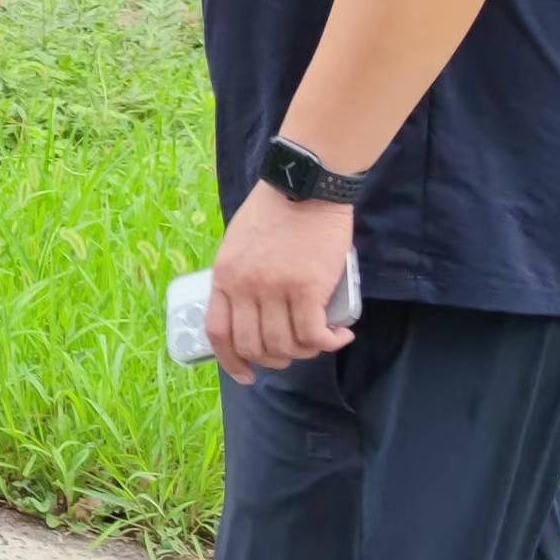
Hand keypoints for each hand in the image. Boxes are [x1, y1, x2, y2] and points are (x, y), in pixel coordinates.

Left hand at [205, 184, 357, 381]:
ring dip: (307, 352)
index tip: (246, 374)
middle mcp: (245, 287)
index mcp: (224, 276)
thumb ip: (240, 275)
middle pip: (254, 346)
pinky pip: (314, 334)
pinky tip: (340, 336)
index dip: (231, 361)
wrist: (306, 184)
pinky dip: (329, 342)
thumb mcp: (239, 243)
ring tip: (322, 340)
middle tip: (296, 352)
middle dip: (276, 359)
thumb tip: (250, 310)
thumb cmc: (277, 210)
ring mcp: (274, 289)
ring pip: (286, 345)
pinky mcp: (307, 288)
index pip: (219, 333)